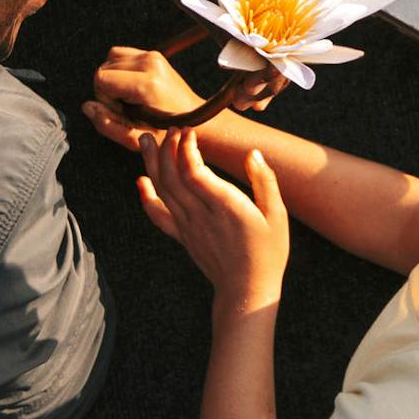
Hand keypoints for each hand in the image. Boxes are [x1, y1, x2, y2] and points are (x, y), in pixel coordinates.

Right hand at [87, 46, 200, 150]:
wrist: (194, 118)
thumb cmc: (166, 132)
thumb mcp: (135, 138)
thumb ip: (107, 125)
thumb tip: (87, 106)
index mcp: (147, 84)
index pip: (101, 78)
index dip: (103, 98)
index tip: (120, 111)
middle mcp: (150, 64)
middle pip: (103, 68)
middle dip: (107, 90)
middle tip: (126, 107)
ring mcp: (153, 56)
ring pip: (109, 60)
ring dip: (112, 79)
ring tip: (129, 97)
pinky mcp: (153, 53)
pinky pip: (120, 54)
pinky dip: (119, 69)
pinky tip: (131, 86)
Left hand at [135, 130, 288, 311]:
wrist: (247, 291)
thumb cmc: (268, 252)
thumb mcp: (277, 216)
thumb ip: (265, 181)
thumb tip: (254, 153)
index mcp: (226, 207)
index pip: (194, 172)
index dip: (186, 148)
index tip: (189, 130)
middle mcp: (201, 216)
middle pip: (173, 177)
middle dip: (166, 149)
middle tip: (169, 127)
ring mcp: (188, 227)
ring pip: (162, 191)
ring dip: (152, 164)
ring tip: (145, 141)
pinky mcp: (182, 236)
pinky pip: (158, 216)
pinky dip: (146, 198)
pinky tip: (141, 181)